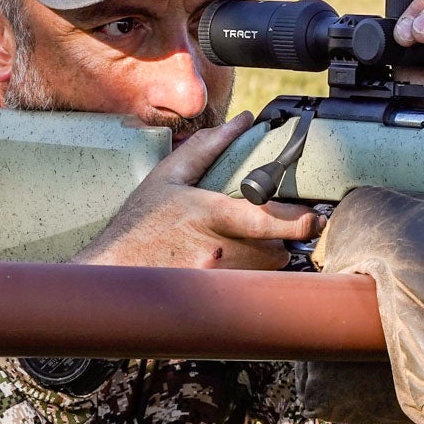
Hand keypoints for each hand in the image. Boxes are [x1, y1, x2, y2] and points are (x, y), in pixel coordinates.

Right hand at [74, 113, 321, 270]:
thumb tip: (241, 121)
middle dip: (277, 240)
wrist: (110, 273)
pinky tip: (224, 269)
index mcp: (210, 215)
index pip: (269, 220)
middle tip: (262, 230)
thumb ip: (209, 146)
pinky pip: (248, 292)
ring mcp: (215, 281)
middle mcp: (217, 252)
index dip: (300, 221)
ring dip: (262, 261)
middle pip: (276, 251)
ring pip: (264, 273)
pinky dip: (246, 281)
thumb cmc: (138, 224)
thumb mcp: (169, 176)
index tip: (313, 218)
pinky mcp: (212, 302)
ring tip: (237, 248)